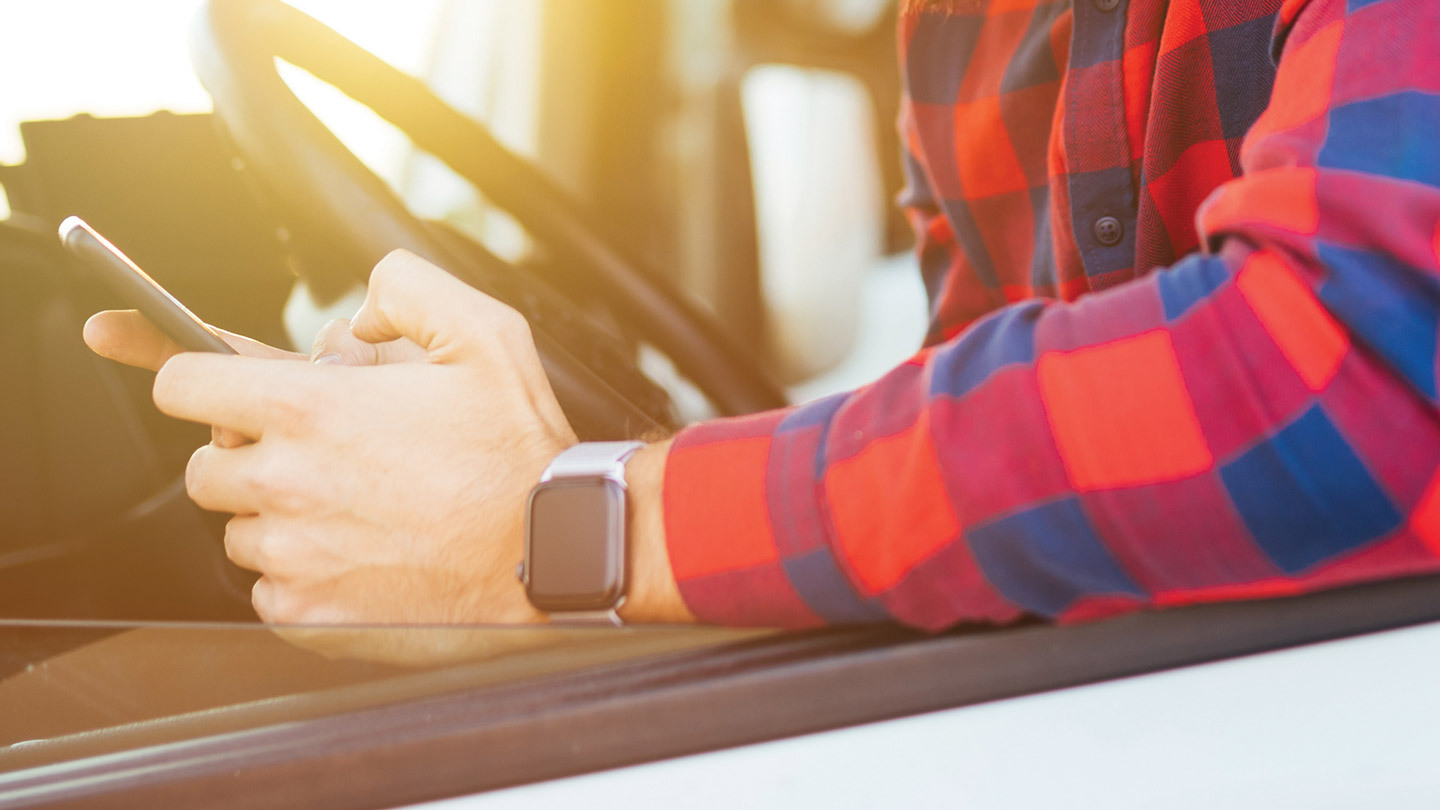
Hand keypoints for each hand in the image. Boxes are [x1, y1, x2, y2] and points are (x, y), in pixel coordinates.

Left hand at [155, 251, 575, 626]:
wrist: (553, 552)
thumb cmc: (519, 453)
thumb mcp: (484, 333)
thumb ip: (406, 289)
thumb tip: (358, 313)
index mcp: (311, 410)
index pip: (182, 384)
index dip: (201, 380)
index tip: (223, 392)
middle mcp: (287, 483)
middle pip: (204, 466)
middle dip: (247, 455)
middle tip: (314, 458)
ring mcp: (293, 556)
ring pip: (237, 532)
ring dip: (276, 519)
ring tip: (350, 511)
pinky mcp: (308, 614)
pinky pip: (267, 592)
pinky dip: (300, 578)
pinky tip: (359, 558)